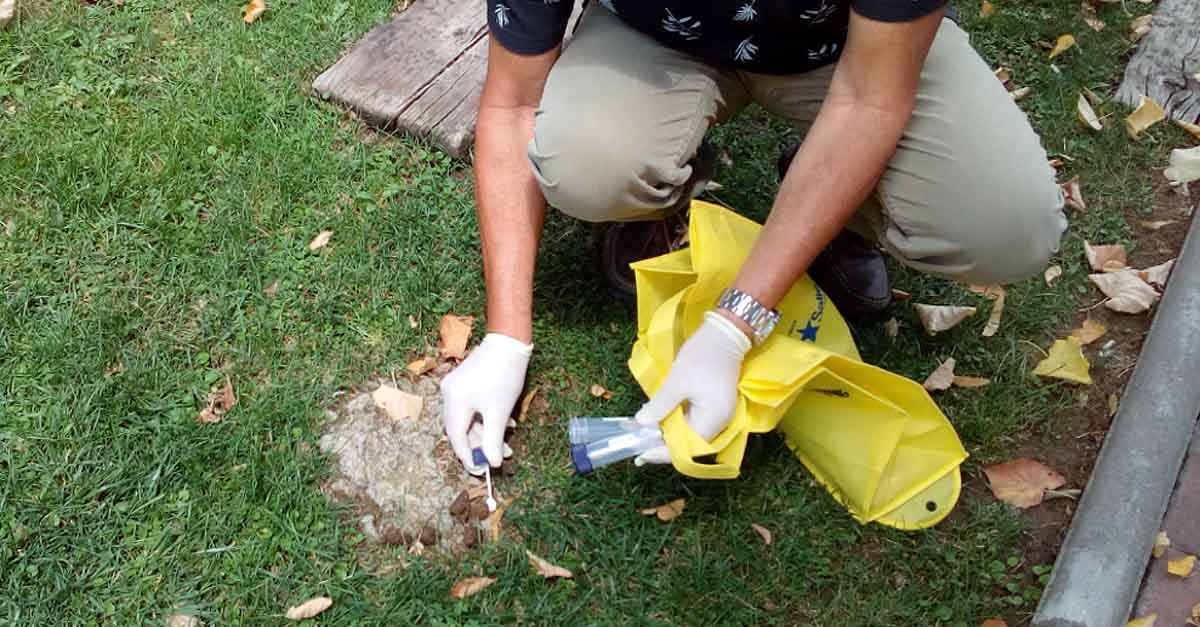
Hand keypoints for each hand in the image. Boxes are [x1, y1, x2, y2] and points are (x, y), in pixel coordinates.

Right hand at [441, 333, 532, 472]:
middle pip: (460, 429)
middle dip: (480, 445)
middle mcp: (449, 393)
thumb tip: (493, 463)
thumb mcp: (499, 412)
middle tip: (498, 458)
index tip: (481, 471)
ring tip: (508, 441)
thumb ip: (493, 440)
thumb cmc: (505, 375)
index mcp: (454, 400)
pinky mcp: (463, 381)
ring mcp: (454, 386)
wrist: (509, 342)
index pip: (456, 437)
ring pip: (468, 419)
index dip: (468, 457)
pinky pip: (471, 407)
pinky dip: (486, 418)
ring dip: (486, 432)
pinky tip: (505, 423)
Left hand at [632, 311, 750, 464]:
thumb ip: (660, 406)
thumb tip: (641, 424)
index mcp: (712, 420)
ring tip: (645, 433)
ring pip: (690, 435)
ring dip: (668, 434)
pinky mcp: (715, 407)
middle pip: (688, 446)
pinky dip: (676, 424)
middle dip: (663, 445)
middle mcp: (719, 423)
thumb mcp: (677, 381)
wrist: (725, 334)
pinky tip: (660, 419)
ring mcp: (718, 416)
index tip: (639, 453)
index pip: (685, 449)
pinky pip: (694, 423)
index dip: (661, 453)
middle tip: (638, 442)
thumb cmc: (702, 356)